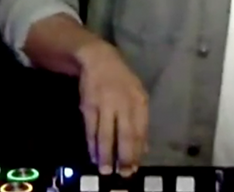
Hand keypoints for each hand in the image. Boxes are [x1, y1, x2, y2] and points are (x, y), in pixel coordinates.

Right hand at [76, 42, 148, 175]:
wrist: (99, 59)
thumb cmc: (122, 81)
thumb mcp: (137, 96)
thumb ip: (141, 122)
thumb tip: (144, 149)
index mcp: (139, 100)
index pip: (140, 130)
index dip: (137, 150)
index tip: (134, 167)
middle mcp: (124, 102)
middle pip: (125, 134)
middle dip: (124, 156)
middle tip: (123, 173)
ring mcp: (105, 104)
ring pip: (105, 134)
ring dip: (105, 154)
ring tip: (105, 170)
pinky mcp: (89, 105)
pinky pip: (91, 129)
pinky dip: (91, 144)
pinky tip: (93, 155)